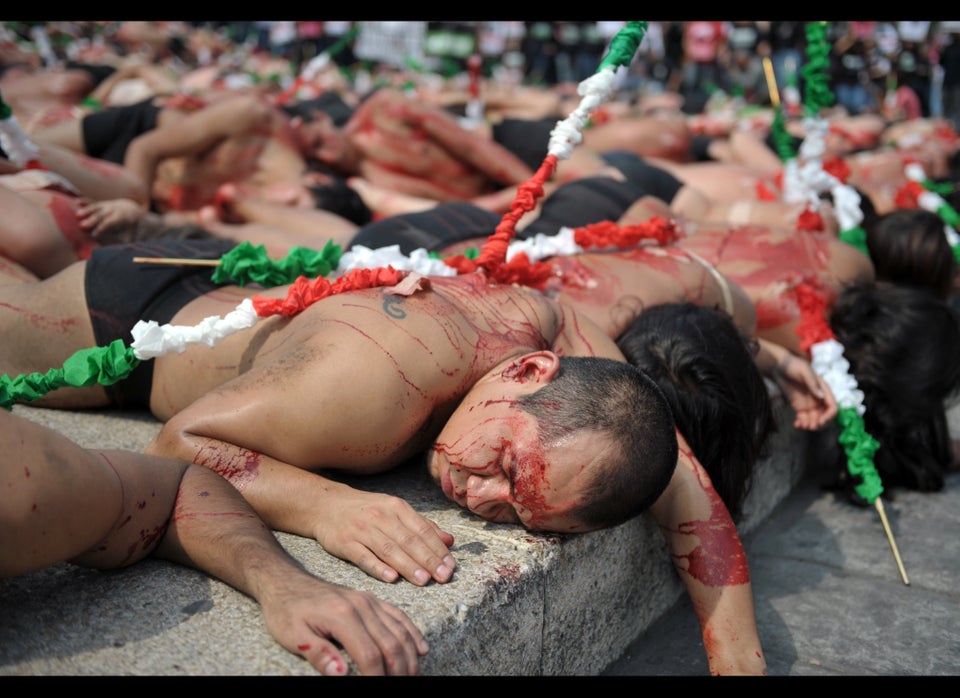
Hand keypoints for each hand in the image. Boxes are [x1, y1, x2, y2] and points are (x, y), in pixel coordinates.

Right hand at [75, 197, 145, 236]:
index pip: (110, 222)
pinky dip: (85, 202)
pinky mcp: (101, 204)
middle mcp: (114, 210)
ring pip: (96, 207)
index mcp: (122, 217)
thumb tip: (118, 252)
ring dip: (86, 211)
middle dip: (92, 220)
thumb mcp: (132, 234)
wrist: (133, 210)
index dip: (102, 227)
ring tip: (77, 216)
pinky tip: (76, 202)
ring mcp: (107, 205)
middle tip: (82, 226)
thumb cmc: (132, 227)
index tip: (94, 235)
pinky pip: (92, 202)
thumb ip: (124, 243)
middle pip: (101, 214)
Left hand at [259, 569, 428, 675]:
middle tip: (402, 686)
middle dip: (399, 671)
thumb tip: (341, 674)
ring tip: (412, 676)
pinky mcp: (371, 599)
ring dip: (410, 657)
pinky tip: (421, 649)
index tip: (379, 690)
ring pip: (400, 631)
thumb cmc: (286, 611)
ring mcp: (369, 601)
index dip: (377, 678)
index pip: (369, 655)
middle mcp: (362, 606)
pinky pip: (398, 616)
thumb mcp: (293, 636)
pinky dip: (412, 634)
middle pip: (391, 644)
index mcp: (342, 616)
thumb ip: (319, 654)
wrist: (285, 581)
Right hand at [313, 484, 456, 585]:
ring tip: (424, 580)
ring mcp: (362, 529)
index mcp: (396, 507)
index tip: (451, 566)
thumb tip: (450, 541)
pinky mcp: (345, 543)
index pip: (422, 529)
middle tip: (444, 577)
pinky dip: (378, 567)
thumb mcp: (395, 510)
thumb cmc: (366, 510)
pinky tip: (392, 578)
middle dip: (428, 560)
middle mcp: (381, 516)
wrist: (326, 505)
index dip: (438, 548)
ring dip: (408, 566)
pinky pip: (363, 557)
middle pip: (408, 540)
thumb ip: (422, 526)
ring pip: (389, 549)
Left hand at [771, 352, 837, 429]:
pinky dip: (802, 424)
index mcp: (824, 390)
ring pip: (814, 420)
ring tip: (801, 425)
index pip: (832, 407)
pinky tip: (796, 424)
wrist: (779, 367)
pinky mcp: (799, 407)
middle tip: (810, 426)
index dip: (829, 416)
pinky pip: (804, 419)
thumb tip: (822, 396)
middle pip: (825, 416)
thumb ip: (812, 383)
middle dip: (819, 424)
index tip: (820, 421)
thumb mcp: (804, 371)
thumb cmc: (793, 365)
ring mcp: (809, 404)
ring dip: (810, 425)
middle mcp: (819, 399)